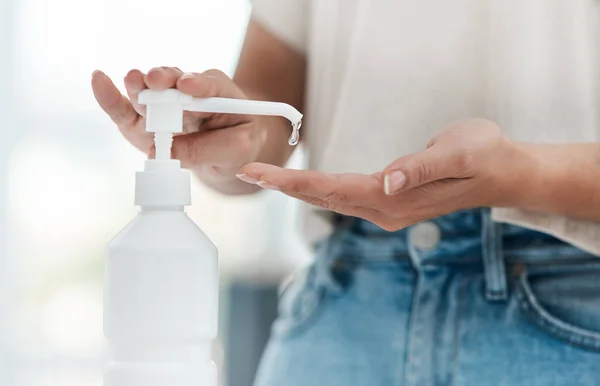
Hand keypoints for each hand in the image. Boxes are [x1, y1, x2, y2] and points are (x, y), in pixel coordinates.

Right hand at [91, 67, 288, 192]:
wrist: (226, 153)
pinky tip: (99, 81)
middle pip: (173, 83)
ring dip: (140, 86)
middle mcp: (187, 92)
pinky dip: (111, 97)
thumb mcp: (235, 150)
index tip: (187, 85)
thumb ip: (203, 150)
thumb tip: (160, 152)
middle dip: (164, 80)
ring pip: (149, 93)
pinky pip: (126, 110)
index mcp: (219, 93)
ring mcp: (163, 105)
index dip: (199, 84)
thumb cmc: (237, 145)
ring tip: (134, 80)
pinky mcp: (143, 120)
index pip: (210, 85)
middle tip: (155, 80)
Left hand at [237, 119, 527, 230]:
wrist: (503, 172)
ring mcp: (386, 210)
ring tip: (263, 175)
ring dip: (295, 188)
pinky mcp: (389, 203)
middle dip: (283, 186)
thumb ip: (421, 167)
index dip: (294, 181)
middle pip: (323, 198)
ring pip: (330, 200)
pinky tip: (301, 184)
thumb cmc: (483, 154)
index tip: (261, 173)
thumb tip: (388, 182)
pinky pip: (343, 198)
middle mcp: (385, 210)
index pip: (333, 189)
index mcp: (396, 197)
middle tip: (247, 170)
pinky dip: (316, 190)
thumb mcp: (460, 152)